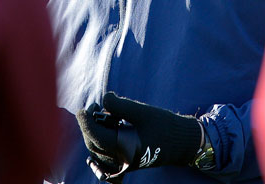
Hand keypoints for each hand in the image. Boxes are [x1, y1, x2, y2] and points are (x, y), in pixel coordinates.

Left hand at [76, 92, 203, 181]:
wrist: (182, 142)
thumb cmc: (164, 125)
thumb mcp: (143, 111)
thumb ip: (121, 105)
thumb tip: (103, 100)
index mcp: (125, 149)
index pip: (96, 137)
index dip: (85, 122)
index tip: (82, 109)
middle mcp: (123, 160)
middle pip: (94, 145)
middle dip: (89, 126)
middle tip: (93, 108)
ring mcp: (124, 163)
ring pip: (99, 152)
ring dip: (94, 134)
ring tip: (103, 116)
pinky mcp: (127, 162)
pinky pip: (106, 158)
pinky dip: (101, 146)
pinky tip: (105, 131)